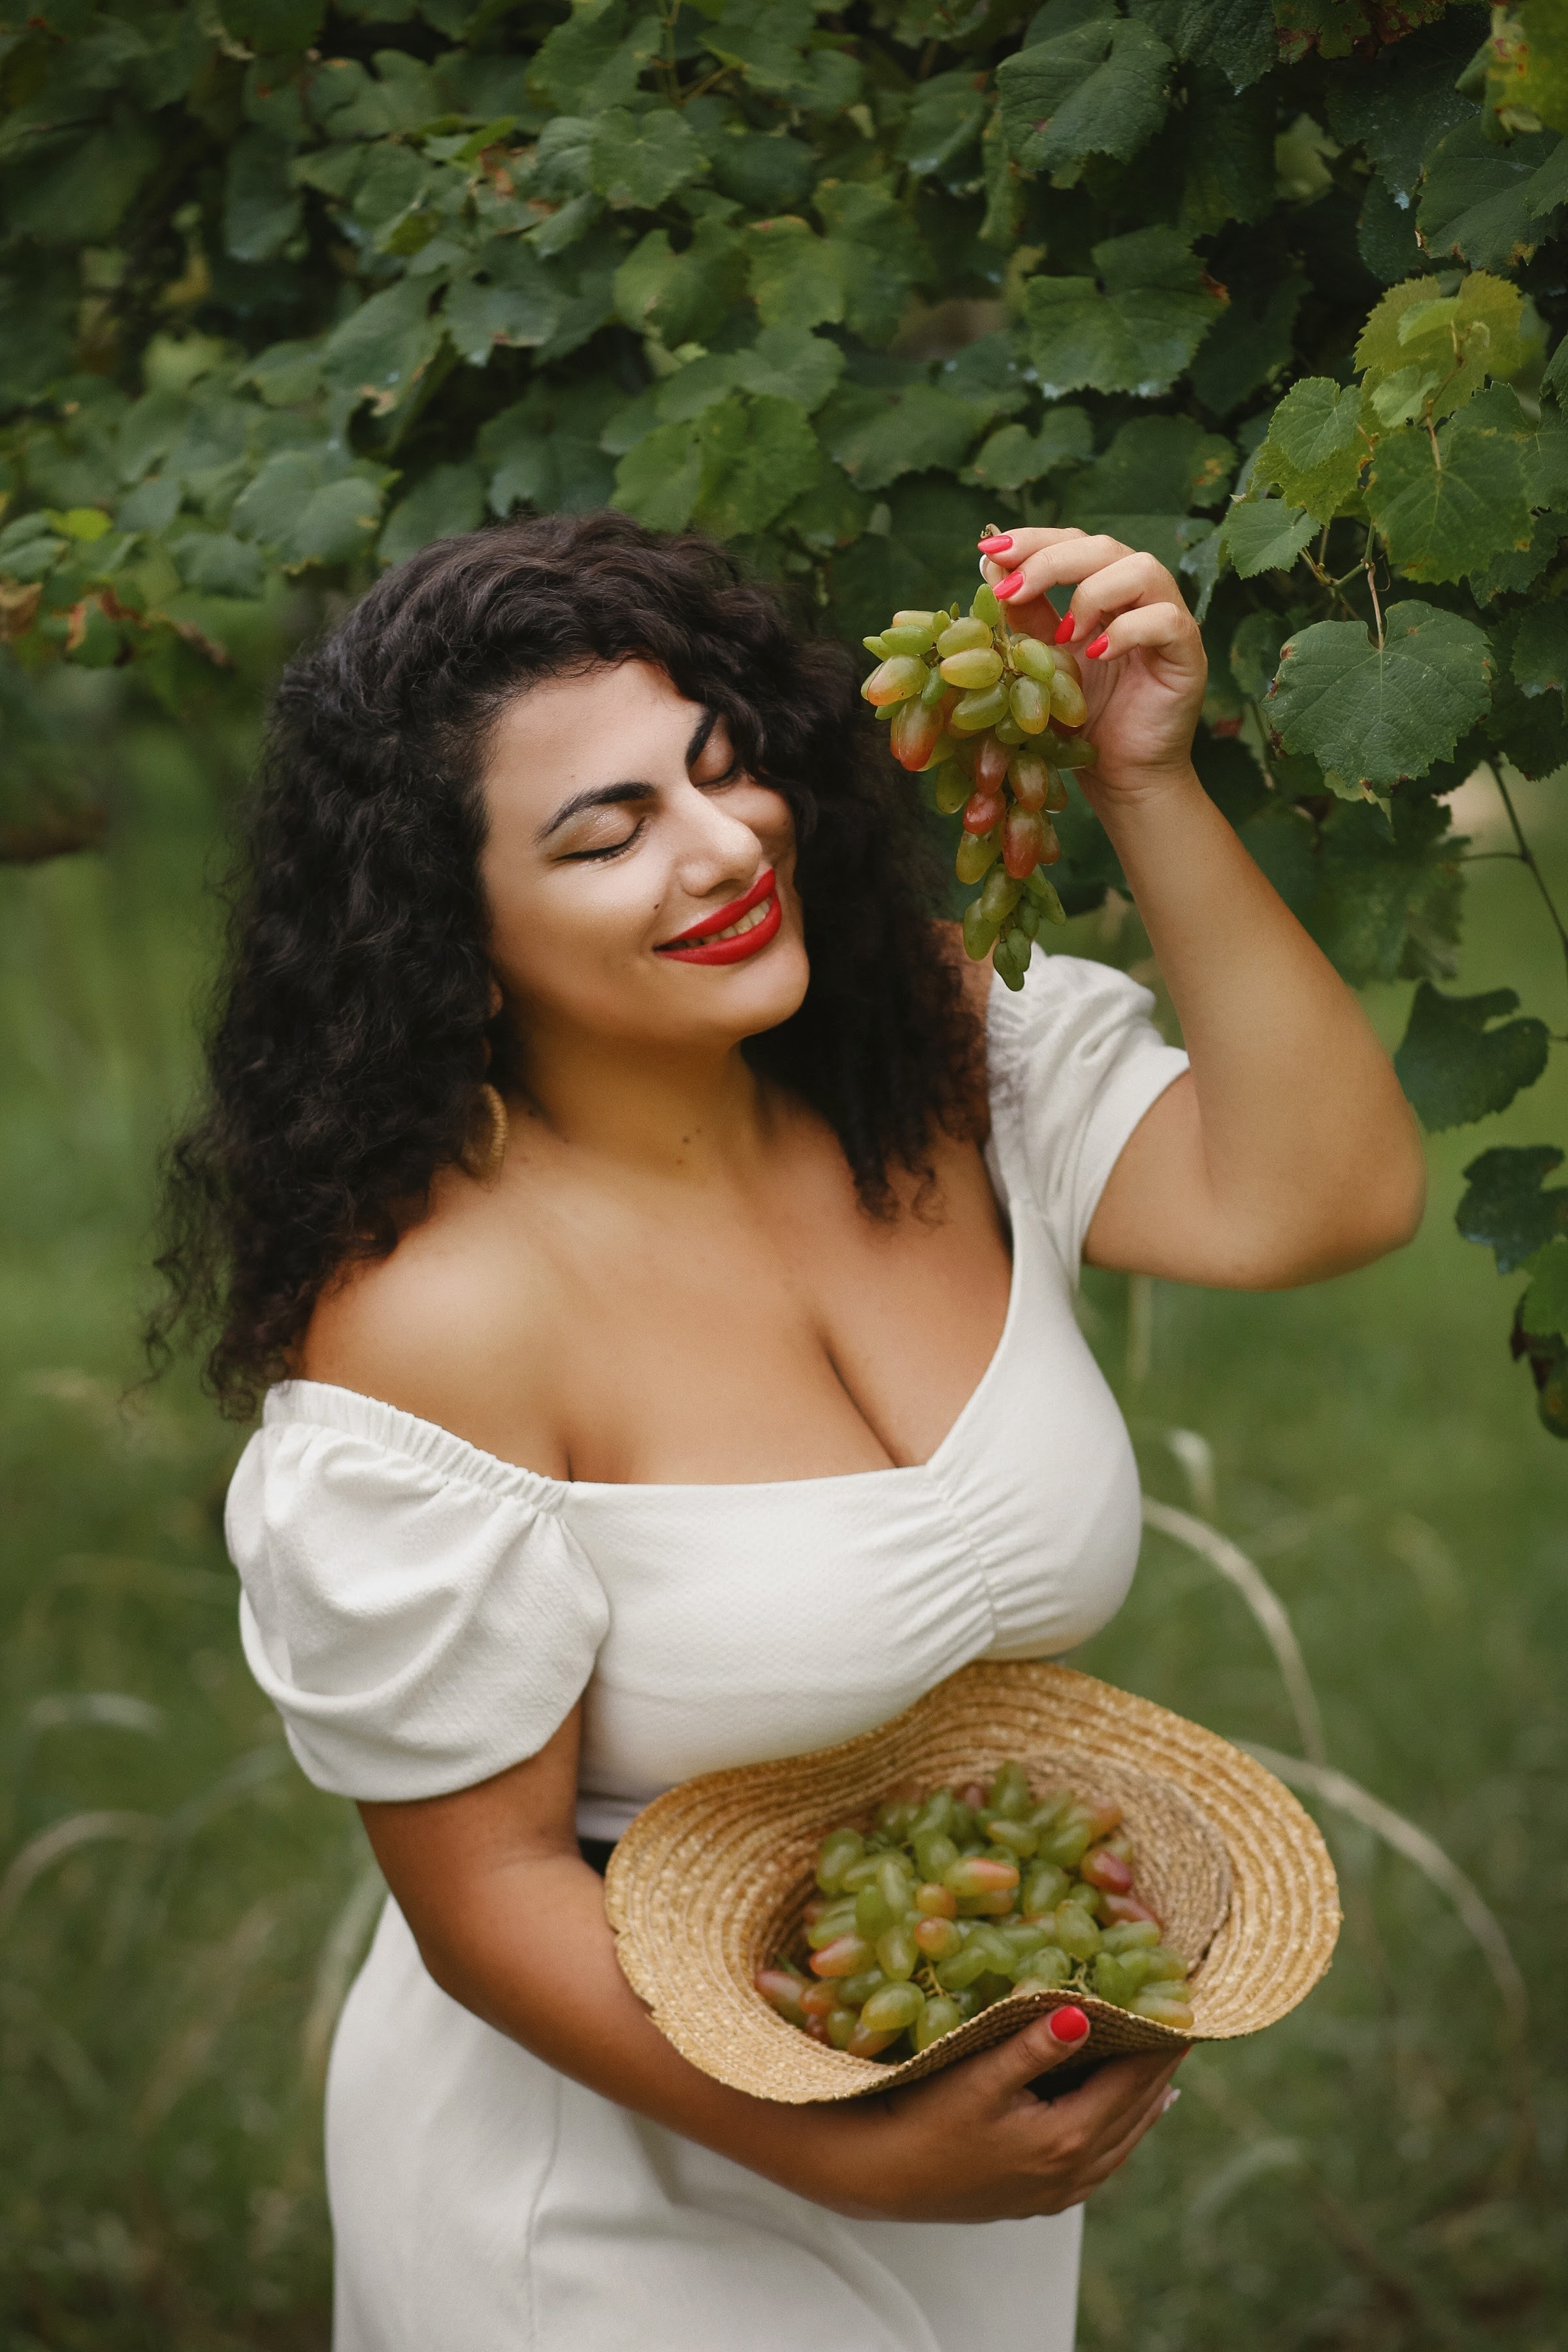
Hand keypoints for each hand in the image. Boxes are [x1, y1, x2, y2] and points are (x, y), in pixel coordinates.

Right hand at [803, 2009, 1184, 2223]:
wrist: (881, 2178)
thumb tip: (1086, 2013)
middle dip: (1160, 2065)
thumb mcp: (979, 2074)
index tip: (1183, 2002)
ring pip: (1125, 2141)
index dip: (1160, 2040)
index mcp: (1067, 2138)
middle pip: (1137, 2110)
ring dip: (1146, 2099)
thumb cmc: (924, 2118)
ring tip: (1166, 2065)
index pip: (1133, 2079)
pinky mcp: (1041, 2199)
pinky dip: (1124, 2129)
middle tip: (1182, 2022)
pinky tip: (1127, 2118)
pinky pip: (1104, 2161)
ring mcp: (1059, 2191)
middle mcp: (1074, 2171)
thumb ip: (1035, 2046)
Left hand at [978, 526, 1205, 799]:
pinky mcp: (1188, 653)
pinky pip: (1166, 620)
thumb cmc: (1084, 720)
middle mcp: (1139, 597)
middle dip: (1051, 560)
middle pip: (1104, 547)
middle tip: (1012, 587)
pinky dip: (1127, 631)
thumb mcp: (1041, 663)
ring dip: (1093, 593)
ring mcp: (1168, 621)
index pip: (1073, 543)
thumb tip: (991, 563)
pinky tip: (1096, 656)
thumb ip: (1024, 616)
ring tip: (1065, 633)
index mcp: (1105, 591)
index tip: (989, 548)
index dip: (1034, 540)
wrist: (1121, 776)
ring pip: (1142, 570)